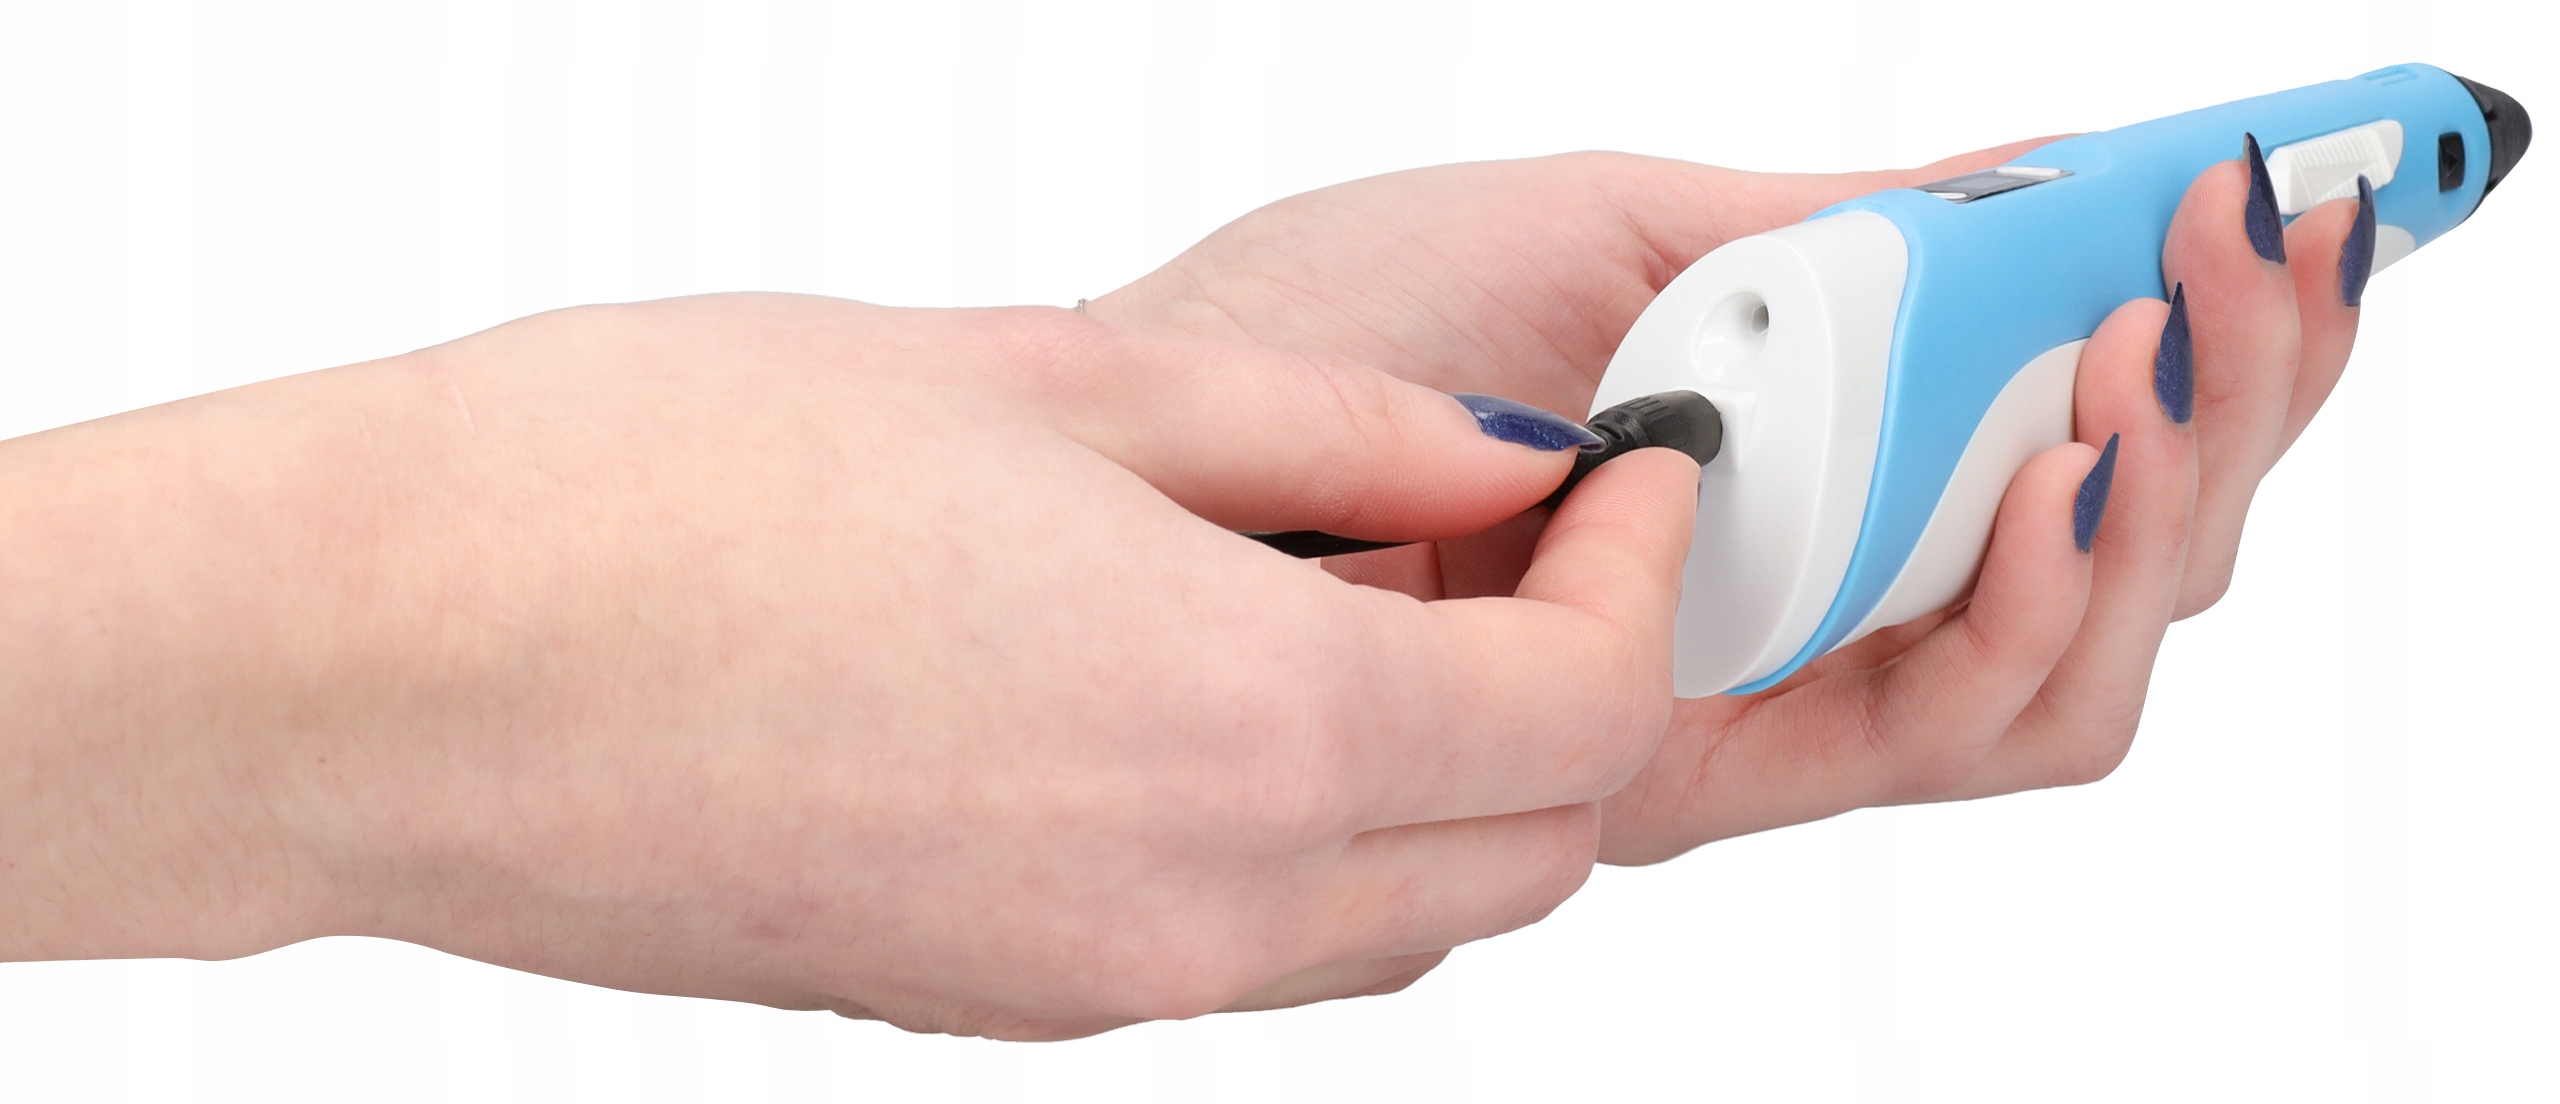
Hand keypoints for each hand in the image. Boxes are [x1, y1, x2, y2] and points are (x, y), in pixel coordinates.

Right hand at [0, 295, 1699, 1035]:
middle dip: (1578, 696)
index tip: (1625, 472)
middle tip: (1536, 538)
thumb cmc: (657, 486)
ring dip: (1457, 783)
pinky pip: (1248, 950)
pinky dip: (1312, 840)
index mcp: (1243, 732)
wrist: (381, 666)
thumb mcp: (1046, 379)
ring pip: (1399, 921)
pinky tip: (1228, 694)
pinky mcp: (995, 1003)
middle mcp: (1198, 909)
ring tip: (1393, 607)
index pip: (1579, 715)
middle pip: (1523, 851)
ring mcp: (1095, 986)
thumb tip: (1488, 451)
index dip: (1641, 580)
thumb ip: (1323, 429)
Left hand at [1093, 141, 2368, 859]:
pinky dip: (2037, 597)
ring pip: (2062, 675)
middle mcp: (1803, 609)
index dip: (2217, 342)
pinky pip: (1933, 732)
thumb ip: (1840, 236)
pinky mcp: (1691, 765)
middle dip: (2238, 400)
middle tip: (2266, 236)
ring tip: (2161, 341)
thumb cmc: (1337, 330)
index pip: (2072, 448)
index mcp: (1803, 474)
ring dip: (2168, 496)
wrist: (1160, 429)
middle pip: (2111, 572)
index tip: (2300, 203)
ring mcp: (1757, 697)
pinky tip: (2067, 462)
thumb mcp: (1616, 227)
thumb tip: (2035, 182)